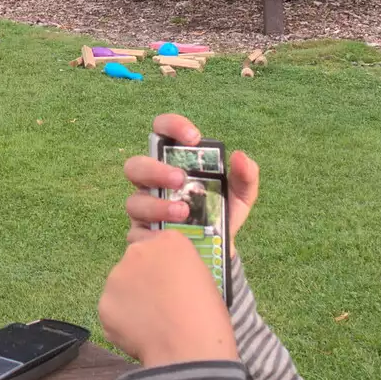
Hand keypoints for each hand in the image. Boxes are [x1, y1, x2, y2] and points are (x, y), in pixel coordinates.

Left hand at [99, 231, 237, 366]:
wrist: (188, 350)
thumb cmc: (206, 317)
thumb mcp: (203, 278)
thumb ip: (179, 269)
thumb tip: (166, 279)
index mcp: (169, 241)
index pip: (157, 242)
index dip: (162, 263)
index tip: (168, 279)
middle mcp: (138, 251)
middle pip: (136, 261)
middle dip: (144, 279)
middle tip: (161, 304)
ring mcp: (117, 277)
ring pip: (122, 286)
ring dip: (133, 301)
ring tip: (154, 323)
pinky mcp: (104, 303)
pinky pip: (113, 310)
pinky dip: (124, 322)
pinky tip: (143, 334)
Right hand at [123, 114, 259, 244]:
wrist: (216, 252)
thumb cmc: (220, 214)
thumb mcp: (240, 196)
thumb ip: (246, 176)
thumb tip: (239, 156)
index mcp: (172, 162)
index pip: (162, 132)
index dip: (172, 126)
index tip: (195, 138)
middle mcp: (153, 183)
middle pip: (135, 166)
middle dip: (156, 170)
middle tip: (180, 179)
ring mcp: (144, 209)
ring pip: (134, 201)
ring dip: (157, 205)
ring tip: (183, 213)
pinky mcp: (142, 236)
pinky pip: (138, 234)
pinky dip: (154, 235)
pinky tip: (173, 238)